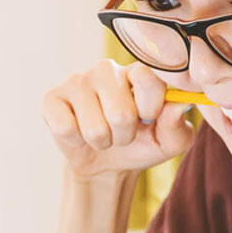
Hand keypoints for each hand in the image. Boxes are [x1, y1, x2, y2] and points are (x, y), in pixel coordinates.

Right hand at [42, 58, 195, 180]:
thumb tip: (179, 105)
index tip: (149, 119)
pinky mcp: (52, 98)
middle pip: (121, 113)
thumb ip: (178, 125)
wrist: (107, 163)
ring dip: (103, 141)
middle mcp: (107, 69)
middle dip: (125, 135)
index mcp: (139, 72)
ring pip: (94, 127)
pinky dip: (77, 142)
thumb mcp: (170, 141)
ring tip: (103, 135)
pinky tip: (79, 132)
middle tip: (123, 133)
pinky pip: (66, 129)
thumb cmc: (143, 144)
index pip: (148, 79)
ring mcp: (77, 80)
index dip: (150, 109)